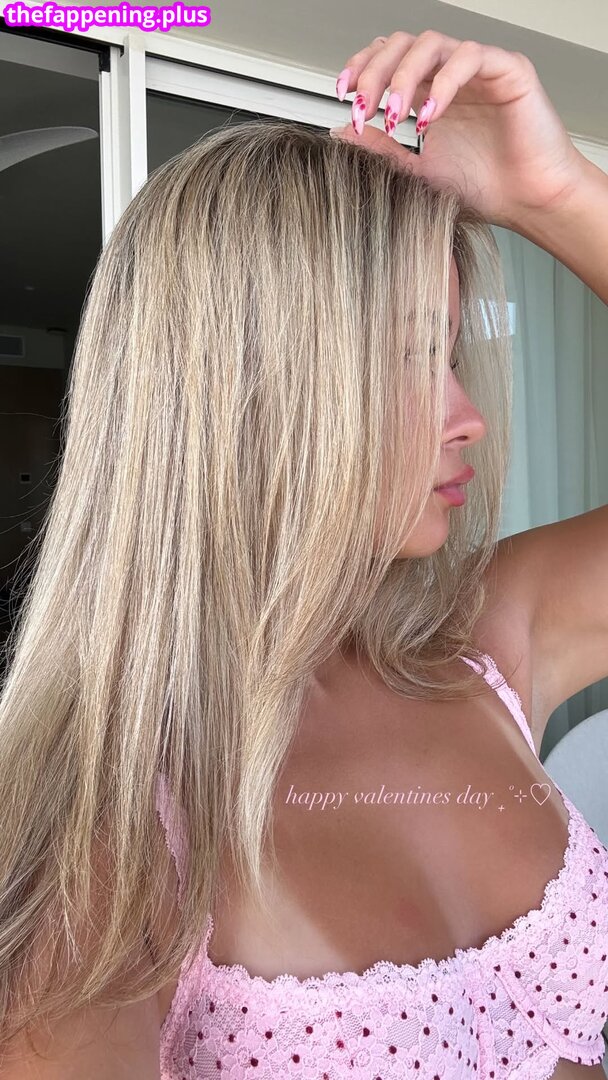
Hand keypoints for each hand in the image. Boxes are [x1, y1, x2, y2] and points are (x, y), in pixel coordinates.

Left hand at [331, 31, 587, 229]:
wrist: (527, 204)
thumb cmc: (483, 189)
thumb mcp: (417, 172)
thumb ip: (382, 151)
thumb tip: (340, 131)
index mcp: (426, 93)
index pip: (387, 60)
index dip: (361, 69)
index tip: (342, 97)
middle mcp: (449, 76)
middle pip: (402, 45)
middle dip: (375, 73)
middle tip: (362, 108)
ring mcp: (478, 69)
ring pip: (432, 44)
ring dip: (404, 76)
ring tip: (395, 115)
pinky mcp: (508, 69)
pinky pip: (470, 57)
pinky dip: (444, 83)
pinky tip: (430, 116)